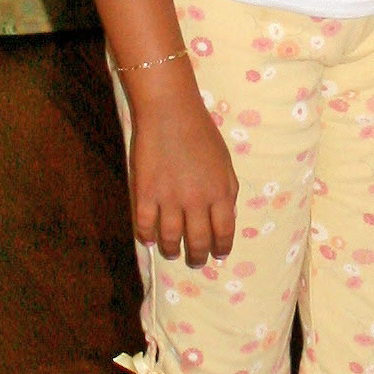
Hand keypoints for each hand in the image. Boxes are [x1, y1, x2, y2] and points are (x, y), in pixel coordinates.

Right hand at [128, 78, 238, 263]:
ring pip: (170, 239)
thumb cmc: (201, 133)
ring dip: (172, 250)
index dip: (221, 248)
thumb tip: (226, 219)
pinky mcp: (145, 193)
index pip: (223, 232)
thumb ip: (228, 191)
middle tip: (195, 261)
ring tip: (172, 253)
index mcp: (220, 193)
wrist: (169, 112)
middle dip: (197, 256)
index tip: (218, 255)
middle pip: (197, 241)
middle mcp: (196, 201)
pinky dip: (147, 237)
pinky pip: (145, 226)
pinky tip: (150, 240)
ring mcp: (168, 199)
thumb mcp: (225, 162)